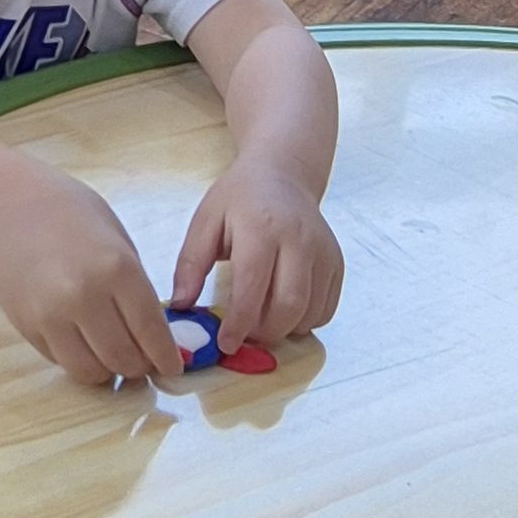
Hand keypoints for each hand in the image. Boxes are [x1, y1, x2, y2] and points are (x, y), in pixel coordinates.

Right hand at [0, 167, 183, 385]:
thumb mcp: (115, 236)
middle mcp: (85, 296)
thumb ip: (134, 283)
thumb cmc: (67, 209)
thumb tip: (151, 331)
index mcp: (116, 267)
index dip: (166, 356)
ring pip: (91, 371)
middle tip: (144, 363)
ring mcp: (51, 315)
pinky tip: (84, 343)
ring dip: (108, 371)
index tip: (173, 368)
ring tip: (114, 358)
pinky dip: (78, 359)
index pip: (150, 331)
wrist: (5, 203)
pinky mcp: (26, 326)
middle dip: (139, 367)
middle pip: (123, 358)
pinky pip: (61, 360)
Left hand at [171, 156, 342, 353]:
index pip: (252, 288)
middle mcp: (298, 240)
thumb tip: (180, 306)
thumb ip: (190, 263)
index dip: (239, 324)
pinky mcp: (336, 262)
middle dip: (264, 332)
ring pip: (309, 313)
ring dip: (284, 329)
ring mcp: (323, 252)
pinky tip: (283, 307)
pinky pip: (326, 309)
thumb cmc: (238, 198)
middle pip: (288, 306)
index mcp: (260, 228)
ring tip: (261, 320)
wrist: (281, 173)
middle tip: (244, 335)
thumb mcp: (205, 220)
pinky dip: (305, 320)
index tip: (225, 344)